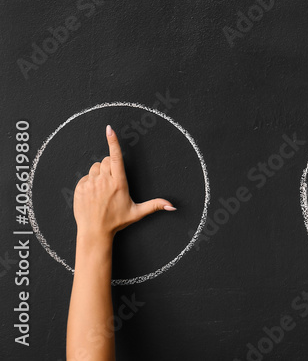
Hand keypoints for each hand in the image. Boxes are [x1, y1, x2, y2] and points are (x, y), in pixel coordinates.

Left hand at [73, 126, 175, 243]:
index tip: (109, 129)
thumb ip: (155, 205)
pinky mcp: (79, 189)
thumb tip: (172, 206)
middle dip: (109, 166)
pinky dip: (89, 182)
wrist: (94, 232)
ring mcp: (90, 184)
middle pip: (105, 161)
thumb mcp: (138, 212)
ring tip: (102, 189)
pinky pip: (84, 177)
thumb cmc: (117, 221)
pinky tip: (93, 194)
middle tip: (111, 182)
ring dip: (98, 174)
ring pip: (94, 168)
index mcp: (119, 183)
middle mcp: (104, 181)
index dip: (113, 142)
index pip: (116, 157)